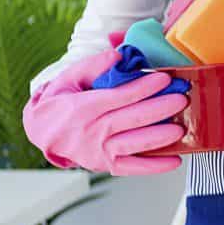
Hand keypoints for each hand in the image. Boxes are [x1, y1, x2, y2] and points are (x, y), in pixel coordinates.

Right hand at [22, 48, 187, 174]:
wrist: (42, 132)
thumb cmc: (61, 101)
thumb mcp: (69, 78)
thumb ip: (93, 66)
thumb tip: (118, 56)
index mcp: (83, 107)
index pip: (119, 97)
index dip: (143, 88)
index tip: (164, 79)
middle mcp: (90, 131)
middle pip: (130, 119)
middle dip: (159, 109)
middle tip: (181, 99)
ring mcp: (98, 151)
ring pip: (133, 144)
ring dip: (159, 137)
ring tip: (180, 128)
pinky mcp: (104, 164)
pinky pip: (132, 168)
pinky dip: (154, 166)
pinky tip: (175, 160)